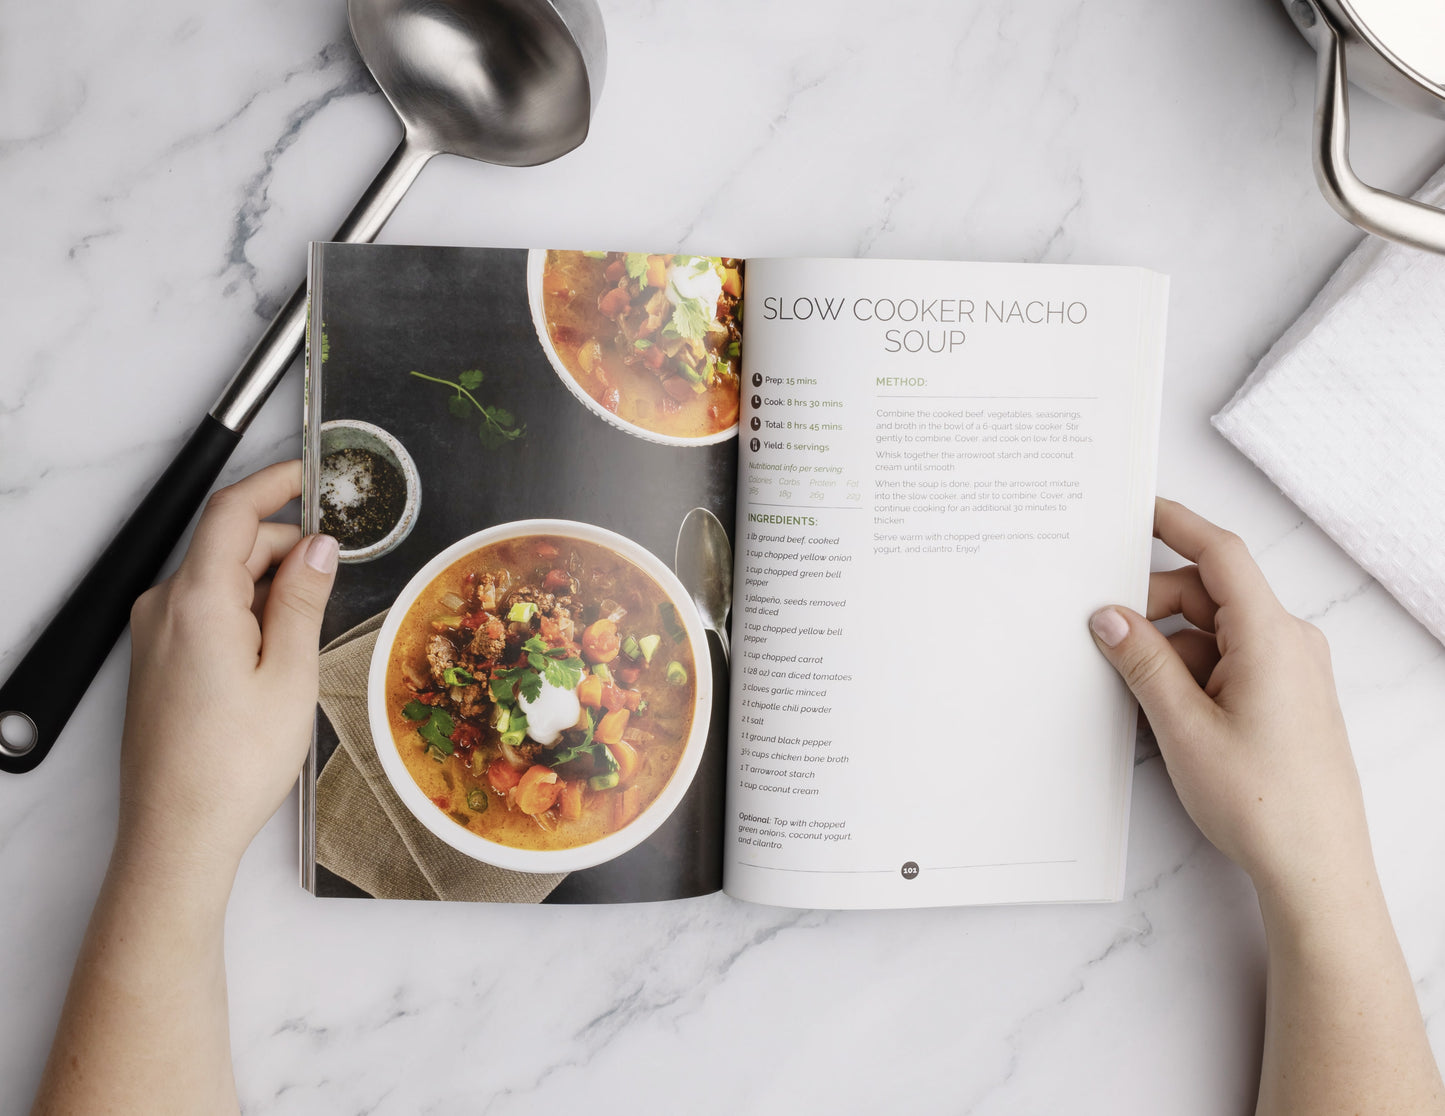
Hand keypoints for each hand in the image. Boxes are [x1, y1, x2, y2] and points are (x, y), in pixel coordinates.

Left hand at [117, 461, 336, 885]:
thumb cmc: (233, 764)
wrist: (178, 833)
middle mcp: (164, 608)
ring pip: (217, 578)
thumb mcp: (290, 674)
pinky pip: (203, 610)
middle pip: (228, 544)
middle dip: (283, 547)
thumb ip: (304, 598)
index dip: (273, 484)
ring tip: (306, 634)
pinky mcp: (156, 660)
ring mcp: (154, 635)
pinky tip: (274, 652)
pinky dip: (243, 610)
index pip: (232, 512)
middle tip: (334, 578)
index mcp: (197, 600)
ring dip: (265, 583)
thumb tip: (319, 547)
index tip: (308, 473)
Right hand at [1088, 498, 1369, 909]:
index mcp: (1271, 637)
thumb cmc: (1264, 803)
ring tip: (1130, 685)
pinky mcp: (1286, 698)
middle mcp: (1289, 643)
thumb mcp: (1183, 727)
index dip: (1176, 525)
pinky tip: (1160, 705)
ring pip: (1215, 631)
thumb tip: (1109, 616)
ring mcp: (1291, 671)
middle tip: (1103, 631)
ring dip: (1169, 647)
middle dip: (1154, 606)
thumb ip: (1141, 662)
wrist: (1315, 868)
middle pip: (1210, 594)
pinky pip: (1229, 661)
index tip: (1138, 509)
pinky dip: (1190, 671)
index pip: (1221, 554)